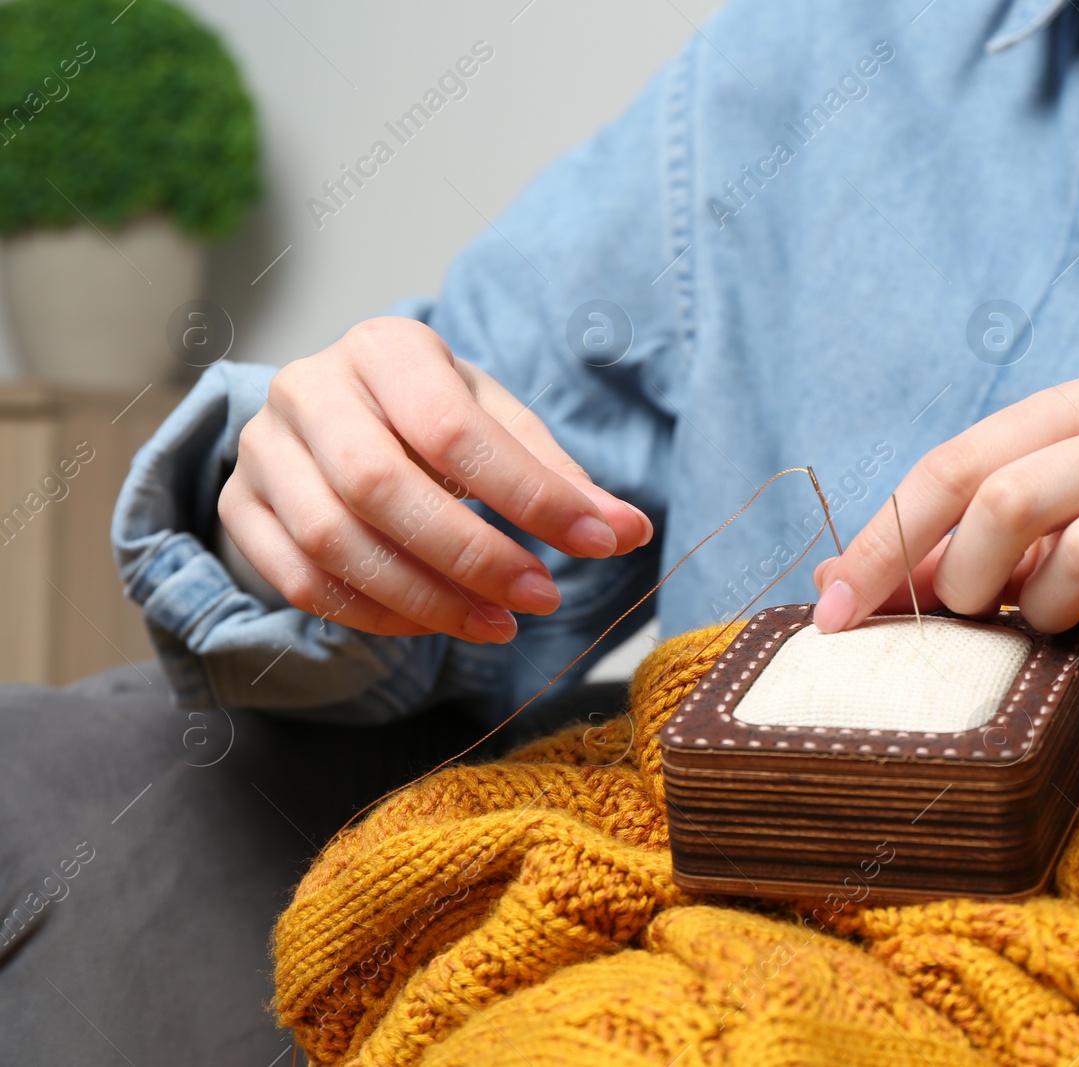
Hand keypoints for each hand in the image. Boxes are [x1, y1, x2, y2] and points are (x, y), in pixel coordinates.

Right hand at [218, 316, 651, 642]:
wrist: (334, 419)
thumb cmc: (431, 418)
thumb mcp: (498, 423)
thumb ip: (559, 477)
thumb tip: (628, 529)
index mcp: (383, 347)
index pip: (453, 427)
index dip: (529, 493)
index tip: (598, 542)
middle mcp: (308, 388)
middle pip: (380, 486)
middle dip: (472, 555)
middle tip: (540, 598)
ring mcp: (262, 450)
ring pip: (334, 542)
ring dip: (426, 598)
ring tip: (498, 624)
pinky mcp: (239, 508)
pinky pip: (300, 581)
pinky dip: (375, 615)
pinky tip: (435, 625)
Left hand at [811, 376, 1078, 697]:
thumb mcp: (1031, 551)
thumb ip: (942, 559)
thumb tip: (831, 591)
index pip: (958, 464)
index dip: (885, 542)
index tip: (836, 614)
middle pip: (1013, 497)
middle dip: (964, 579)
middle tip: (963, 621)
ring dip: (1050, 611)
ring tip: (1059, 621)